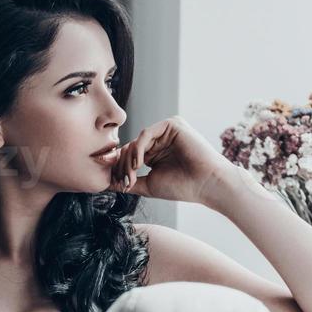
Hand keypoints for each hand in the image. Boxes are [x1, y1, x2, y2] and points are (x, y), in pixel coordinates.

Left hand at [109, 115, 239, 207]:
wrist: (206, 184)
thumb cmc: (182, 186)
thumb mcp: (148, 185)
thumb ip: (128, 181)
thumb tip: (105, 182)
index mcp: (154, 152)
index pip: (128, 155)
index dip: (118, 169)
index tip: (114, 184)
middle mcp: (159, 139)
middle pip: (129, 148)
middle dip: (122, 166)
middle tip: (125, 183)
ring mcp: (166, 131)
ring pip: (135, 142)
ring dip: (129, 161)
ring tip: (132, 177)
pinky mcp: (172, 125)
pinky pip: (145, 134)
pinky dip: (138, 150)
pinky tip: (139, 164)